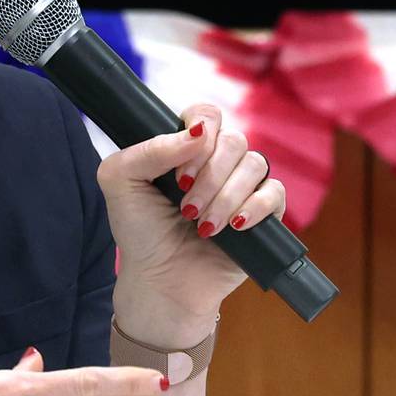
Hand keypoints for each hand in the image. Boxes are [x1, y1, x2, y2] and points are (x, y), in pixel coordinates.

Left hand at [96, 103, 286, 319]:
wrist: (160, 280)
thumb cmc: (138, 231)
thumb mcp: (120, 182)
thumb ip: (147, 150)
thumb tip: (198, 133)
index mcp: (185, 147)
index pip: (206, 115)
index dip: (198, 134)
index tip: (178, 173)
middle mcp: (216, 162)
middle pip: (233, 140)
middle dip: (209, 175)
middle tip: (186, 207)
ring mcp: (241, 186)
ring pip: (255, 164)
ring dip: (225, 196)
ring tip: (203, 226)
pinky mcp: (264, 213)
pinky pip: (275, 192)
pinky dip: (254, 207)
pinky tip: (233, 226)